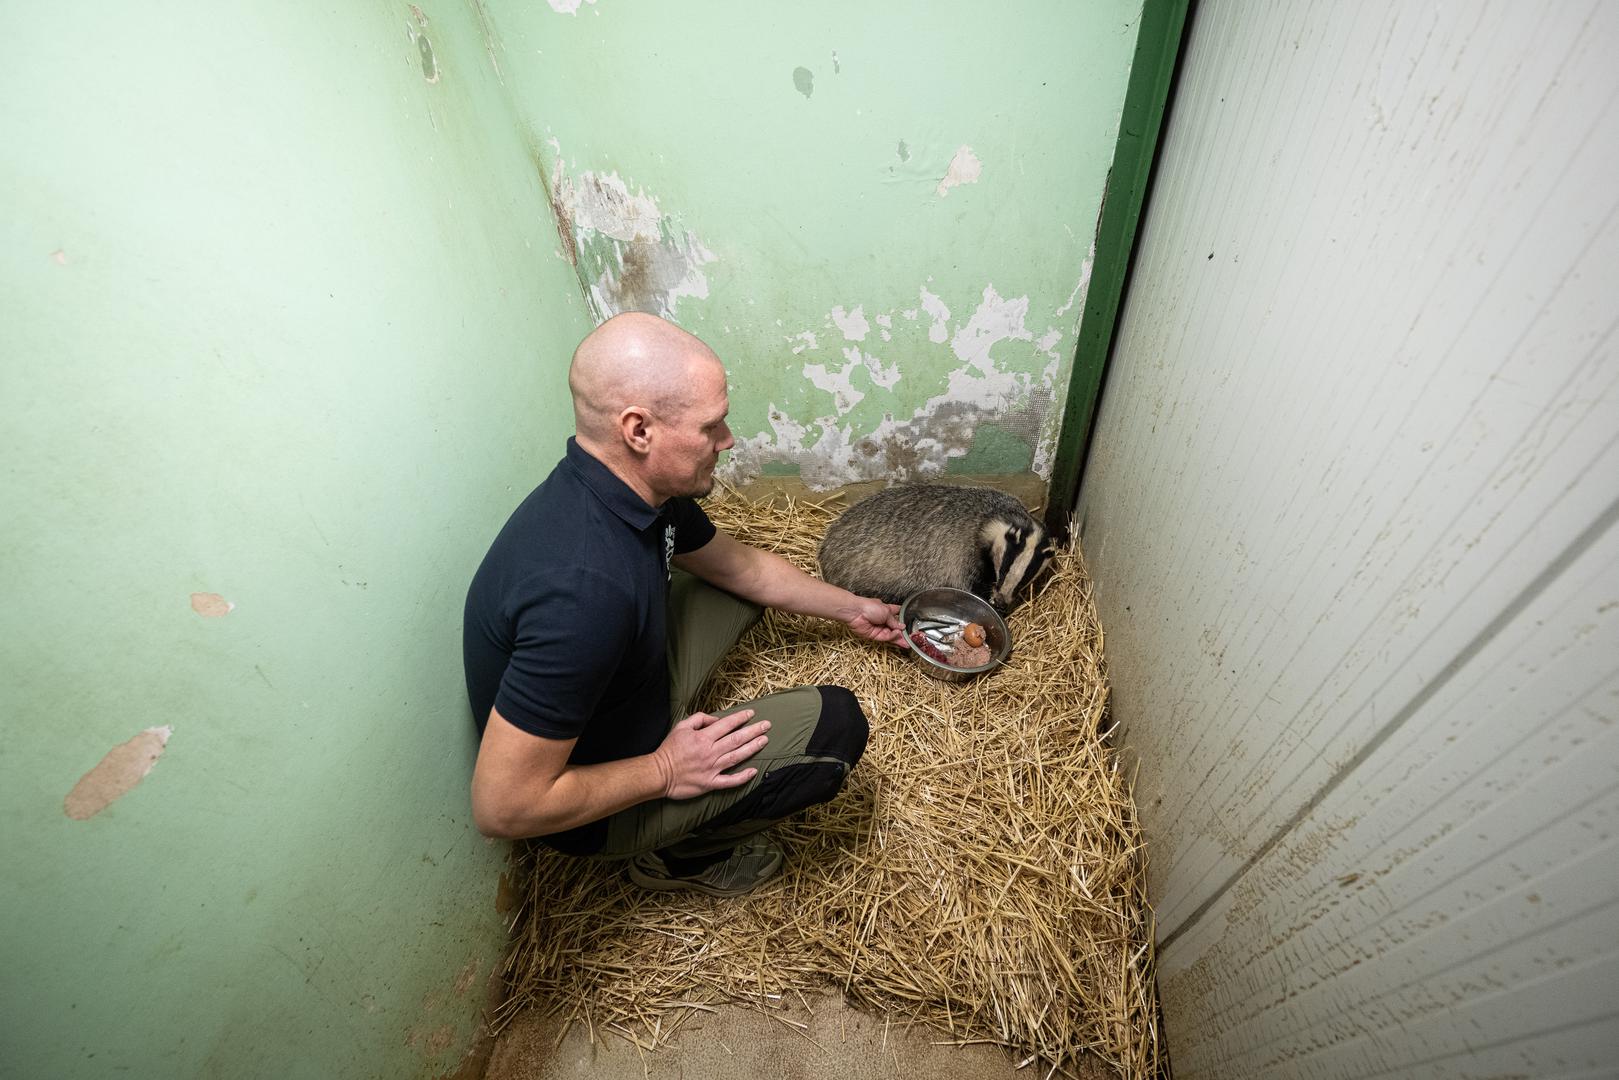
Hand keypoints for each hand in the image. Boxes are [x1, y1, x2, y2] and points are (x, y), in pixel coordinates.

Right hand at [650, 709, 769, 799]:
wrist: (659, 774)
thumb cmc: (669, 750)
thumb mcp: (681, 727)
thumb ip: (699, 719)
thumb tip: (715, 720)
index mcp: (703, 738)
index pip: (727, 725)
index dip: (740, 718)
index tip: (751, 714)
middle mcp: (710, 752)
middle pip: (737, 739)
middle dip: (753, 731)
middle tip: (767, 725)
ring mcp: (712, 769)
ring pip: (737, 757)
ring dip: (753, 748)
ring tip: (765, 741)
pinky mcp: (711, 783)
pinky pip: (730, 781)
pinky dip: (743, 777)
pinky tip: (754, 771)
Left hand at [839, 597, 906, 647]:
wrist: (856, 612)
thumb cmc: (869, 607)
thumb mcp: (886, 611)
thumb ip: (895, 621)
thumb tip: (902, 627)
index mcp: (887, 610)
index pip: (897, 614)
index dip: (904, 618)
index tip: (911, 623)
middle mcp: (883, 620)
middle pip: (895, 628)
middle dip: (903, 633)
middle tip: (911, 639)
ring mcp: (879, 628)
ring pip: (891, 635)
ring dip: (899, 638)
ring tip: (907, 642)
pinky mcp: (874, 636)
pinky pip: (885, 638)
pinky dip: (892, 636)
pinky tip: (897, 634)